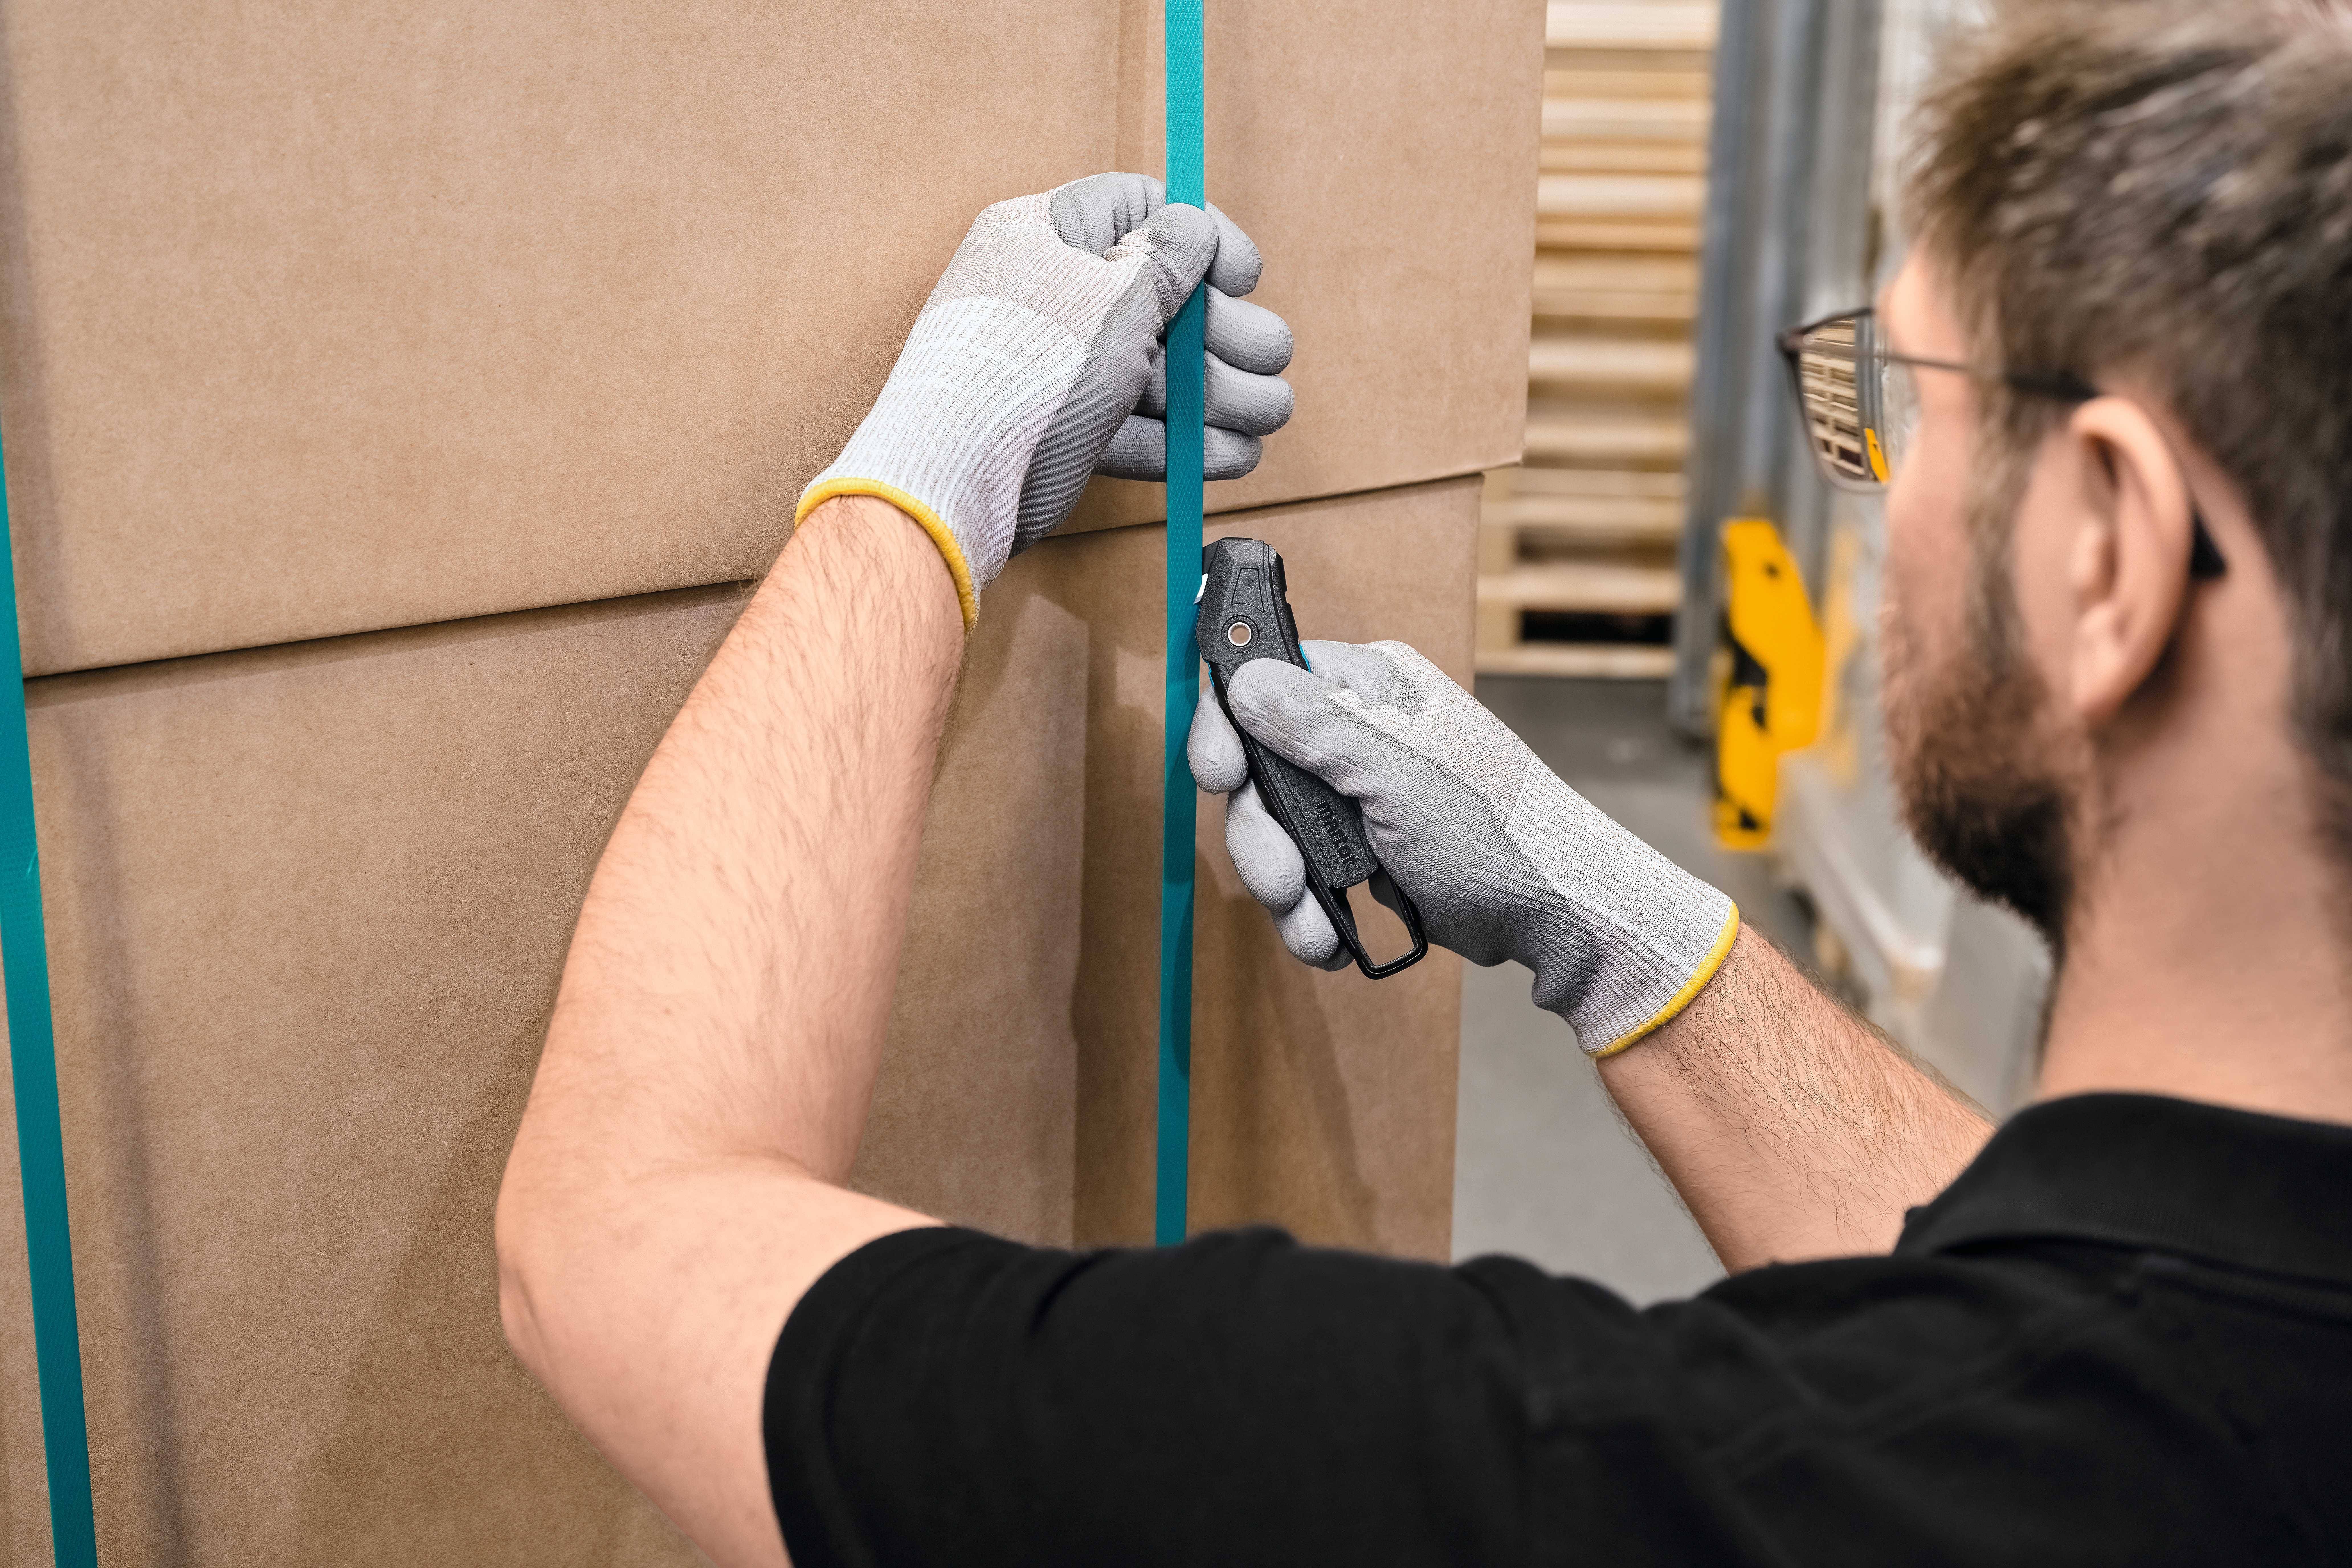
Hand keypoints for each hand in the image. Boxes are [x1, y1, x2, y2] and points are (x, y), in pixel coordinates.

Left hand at [799, 173, 1293, 627]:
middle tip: (1270, 358)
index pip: (1136, 207)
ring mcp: (1054, 366)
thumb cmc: (1028, 372)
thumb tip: (1193, 224)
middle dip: (1225, 332)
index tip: (1245, 276)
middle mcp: (1048, 293)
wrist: (950, 484)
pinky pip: (1132, 426)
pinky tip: (1231, 454)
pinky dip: (1182, 441)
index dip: (1202, 235)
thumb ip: (1165, 260)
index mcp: (1044, 234)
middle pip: (1158, 298)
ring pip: (1152, 370)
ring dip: (1220, 393)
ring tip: (1268, 414)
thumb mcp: (1112, 299)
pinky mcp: (1059, 430)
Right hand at [1188, 639, 1738, 1053]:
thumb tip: (1245, 675)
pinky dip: (1308, 909)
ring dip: (1283, 884)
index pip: (1264, 678)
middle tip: (1282, 876)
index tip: (1218, 771)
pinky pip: (1303, 871)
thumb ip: (1316, 726)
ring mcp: (1358, 794)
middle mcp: (1357, 733)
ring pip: (1274, 828)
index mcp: (1370, 687)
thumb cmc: (1498, 832)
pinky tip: (1329, 933)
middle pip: (1256, 767)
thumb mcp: (1396, 775)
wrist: (1554, 917)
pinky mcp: (1362, 849)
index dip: (1226, 725)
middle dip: (1259, 833)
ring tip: (1311, 922)